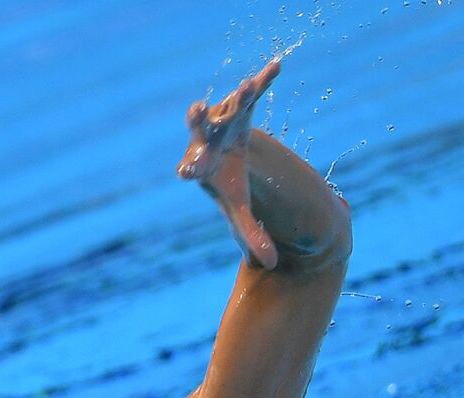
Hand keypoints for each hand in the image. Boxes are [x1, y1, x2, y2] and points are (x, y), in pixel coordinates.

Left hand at [178, 60, 281, 269]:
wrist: (226, 153)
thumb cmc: (227, 182)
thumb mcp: (239, 207)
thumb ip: (251, 232)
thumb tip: (270, 265)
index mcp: (201, 164)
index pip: (192, 167)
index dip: (190, 167)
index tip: (186, 170)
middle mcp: (207, 138)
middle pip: (199, 127)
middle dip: (199, 119)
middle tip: (196, 109)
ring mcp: (223, 118)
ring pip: (229, 106)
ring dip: (239, 97)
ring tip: (248, 87)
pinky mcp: (242, 105)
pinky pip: (254, 92)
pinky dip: (263, 80)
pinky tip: (277, 66)